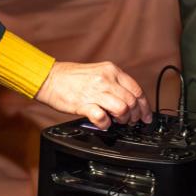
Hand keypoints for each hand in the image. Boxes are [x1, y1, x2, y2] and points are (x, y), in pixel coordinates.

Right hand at [36, 61, 152, 127]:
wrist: (50, 78)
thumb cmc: (72, 77)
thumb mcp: (99, 72)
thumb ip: (114, 83)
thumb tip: (130, 100)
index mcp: (112, 70)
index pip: (137, 90)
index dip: (144, 106)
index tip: (146, 116)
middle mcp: (106, 79)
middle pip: (132, 101)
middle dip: (135, 116)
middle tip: (130, 121)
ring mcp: (95, 91)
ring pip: (122, 109)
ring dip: (123, 120)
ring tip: (117, 122)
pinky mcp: (84, 104)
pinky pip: (102, 118)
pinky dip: (106, 124)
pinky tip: (103, 123)